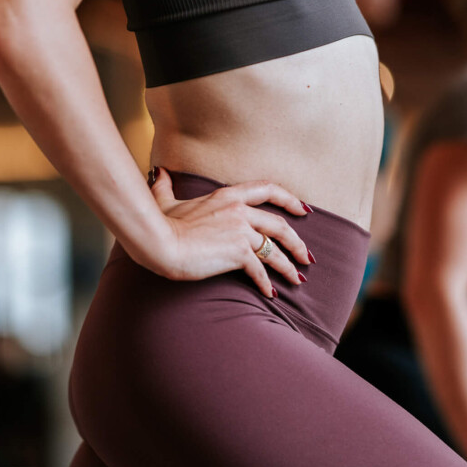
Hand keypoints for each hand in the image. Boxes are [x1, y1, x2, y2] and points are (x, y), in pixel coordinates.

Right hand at [147, 166, 312, 296]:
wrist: (161, 244)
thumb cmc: (161, 223)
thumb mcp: (165, 200)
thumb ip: (166, 186)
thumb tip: (160, 173)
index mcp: (228, 195)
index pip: (268, 189)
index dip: (290, 199)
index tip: (303, 210)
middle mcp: (239, 210)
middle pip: (280, 225)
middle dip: (297, 243)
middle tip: (306, 256)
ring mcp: (240, 231)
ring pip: (275, 249)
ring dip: (289, 266)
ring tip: (297, 279)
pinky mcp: (238, 253)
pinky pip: (260, 270)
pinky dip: (266, 283)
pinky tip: (270, 294)